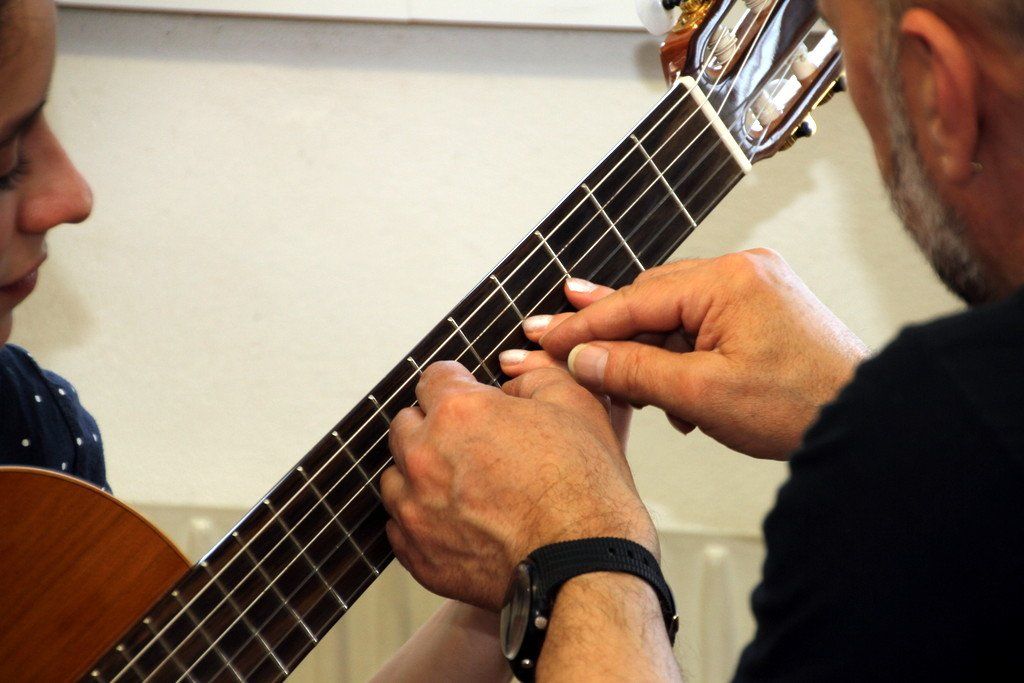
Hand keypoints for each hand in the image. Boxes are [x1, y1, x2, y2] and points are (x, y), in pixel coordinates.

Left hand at [380, 362, 656, 610]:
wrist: (584, 565)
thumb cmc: (586, 490)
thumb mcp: (576, 404)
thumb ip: (535, 375)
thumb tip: (514, 376)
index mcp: (458, 412)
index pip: (432, 378)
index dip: (458, 383)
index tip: (469, 393)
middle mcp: (425, 457)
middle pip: (406, 424)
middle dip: (433, 426)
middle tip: (470, 441)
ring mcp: (416, 510)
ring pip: (396, 476)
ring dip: (421, 473)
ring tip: (462, 484)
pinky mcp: (419, 554)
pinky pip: (400, 526)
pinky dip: (422, 519)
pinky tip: (457, 520)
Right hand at [506, 249, 868, 459]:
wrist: (865, 420)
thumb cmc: (802, 405)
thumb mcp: (702, 394)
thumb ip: (635, 370)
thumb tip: (583, 356)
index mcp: (729, 280)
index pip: (635, 300)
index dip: (583, 324)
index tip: (545, 335)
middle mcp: (743, 270)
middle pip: (651, 300)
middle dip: (609, 332)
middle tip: (558, 343)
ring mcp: (756, 285)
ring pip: (674, 313)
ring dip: (648, 350)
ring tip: (623, 385)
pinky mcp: (764, 306)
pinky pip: (703, 321)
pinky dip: (680, 352)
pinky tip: (670, 388)